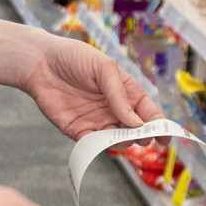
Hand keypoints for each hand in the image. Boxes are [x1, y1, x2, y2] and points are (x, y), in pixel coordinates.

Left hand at [22, 35, 163, 140]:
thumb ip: (120, 95)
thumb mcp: (104, 69)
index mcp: (126, 92)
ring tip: (120, 137)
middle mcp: (114, 109)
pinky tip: (101, 142)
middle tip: (141, 137)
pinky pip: (93, 145)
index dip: (159, 126)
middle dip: (142, 136)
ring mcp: (97, 121)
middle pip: (135, 130)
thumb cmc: (74, 58)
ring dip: (122, 143)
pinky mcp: (78, 131)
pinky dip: (99, 148)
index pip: (148, 112)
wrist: (40, 63)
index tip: (165, 138)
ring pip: (117, 141)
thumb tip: (136, 123)